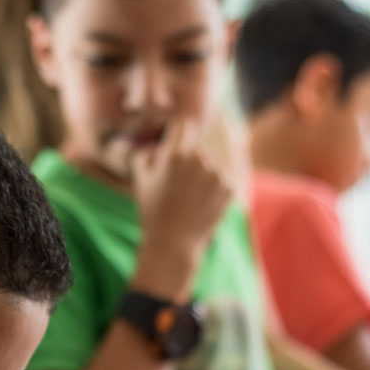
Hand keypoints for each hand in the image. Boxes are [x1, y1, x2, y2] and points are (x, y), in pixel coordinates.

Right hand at [130, 117, 231, 297]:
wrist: (174, 244)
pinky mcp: (229, 186)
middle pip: (197, 148)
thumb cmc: (153, 212)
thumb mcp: (140, 182)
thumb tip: (151, 146)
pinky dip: (214, 188)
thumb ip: (141, 156)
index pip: (184, 125)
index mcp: (176, 154)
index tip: (177, 141)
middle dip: (189, 160)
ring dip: (202, 174)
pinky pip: (221, 178)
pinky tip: (201, 204)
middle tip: (178, 186)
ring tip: (189, 198)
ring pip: (210, 164)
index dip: (180, 132)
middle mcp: (198, 159)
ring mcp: (216, 173)